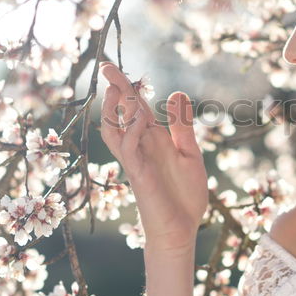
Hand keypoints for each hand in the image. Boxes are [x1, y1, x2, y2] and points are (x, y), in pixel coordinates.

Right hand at [98, 61, 206, 251]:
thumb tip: (176, 92)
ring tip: (116, 86)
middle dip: (114, 90)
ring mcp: (136, 161)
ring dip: (114, 110)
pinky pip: (130, 151)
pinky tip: (140, 118)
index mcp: (153, 140)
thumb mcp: (189, 154)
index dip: (127, 86)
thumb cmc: (184, 195)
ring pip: (116, 131)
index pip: (136, 107)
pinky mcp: (139, 176)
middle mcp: (140, 147)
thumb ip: (182, 126)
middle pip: (121, 113)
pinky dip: (132, 132)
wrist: (182, 230)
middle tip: (105, 65)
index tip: (115, 66)